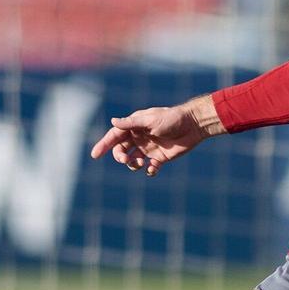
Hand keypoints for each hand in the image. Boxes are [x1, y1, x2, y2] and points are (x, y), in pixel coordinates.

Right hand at [90, 97, 221, 176]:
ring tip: (142, 164)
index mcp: (135, 126)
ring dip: (133, 165)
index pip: (114, 136)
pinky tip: (153, 168)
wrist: (193, 126)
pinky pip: (149, 168)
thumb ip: (132, 123)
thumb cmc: (172, 119)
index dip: (103, 144)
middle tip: (126, 160)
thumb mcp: (150, 120)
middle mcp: (139, 137)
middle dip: (120, 157)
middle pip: (121, 150)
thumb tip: (113, 121)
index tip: (95, 154)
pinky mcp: (160, 158)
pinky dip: (149, 171)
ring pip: (133, 161)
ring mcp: (149, 148)